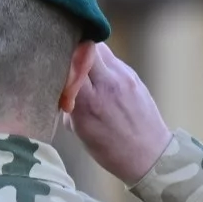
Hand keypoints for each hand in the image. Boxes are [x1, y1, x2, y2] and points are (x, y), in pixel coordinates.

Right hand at [69, 45, 172, 183]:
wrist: (149, 155)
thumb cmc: (110, 149)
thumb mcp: (79, 131)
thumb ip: (68, 104)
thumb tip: (61, 87)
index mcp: (88, 101)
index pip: (67, 63)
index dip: (59, 58)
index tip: (53, 62)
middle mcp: (107, 83)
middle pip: (84, 46)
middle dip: (73, 49)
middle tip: (67, 59)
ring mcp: (123, 76)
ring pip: (100, 48)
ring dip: (88, 53)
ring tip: (84, 67)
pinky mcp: (133, 75)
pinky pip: (112, 59)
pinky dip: (102, 63)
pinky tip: (101, 77)